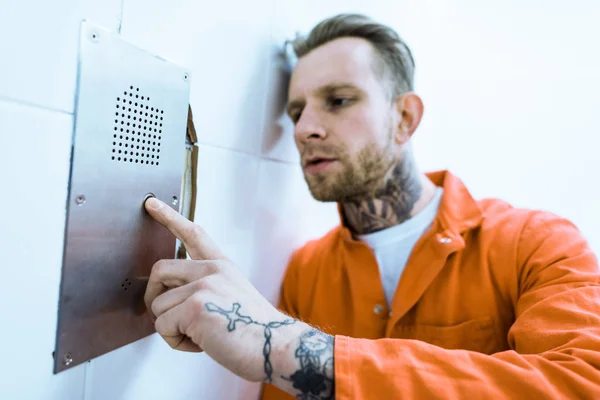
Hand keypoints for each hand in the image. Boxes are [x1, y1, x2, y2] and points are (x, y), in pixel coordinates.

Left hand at [143, 197, 297, 382]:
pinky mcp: (196, 306)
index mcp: (222, 266)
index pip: (193, 234)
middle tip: (170, 318)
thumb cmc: (254, 330)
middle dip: (154, 297)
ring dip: (172, 329)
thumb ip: (205, 288)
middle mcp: (212, 270)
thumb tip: (172, 298)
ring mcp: (204, 285)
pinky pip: (163, 326)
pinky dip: (176, 342)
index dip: (169, 217)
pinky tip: (201, 343)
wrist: (275, 346)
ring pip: (158, 305)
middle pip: (160, 270)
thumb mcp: (232, 296)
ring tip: (200, 336)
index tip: (151, 203)